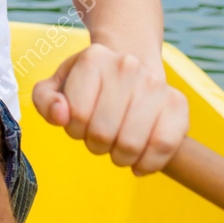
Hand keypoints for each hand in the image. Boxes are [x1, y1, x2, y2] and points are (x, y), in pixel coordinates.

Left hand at [32, 43, 188, 174]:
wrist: (129, 69)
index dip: (74, 129)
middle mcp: (127, 65)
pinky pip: (163, 146)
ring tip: (117, 146)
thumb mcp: (58, 86)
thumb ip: (45, 100)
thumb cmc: (89, 84)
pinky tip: (138, 162)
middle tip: (99, 137)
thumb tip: (60, 114)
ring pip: (132, 143)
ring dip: (119, 157)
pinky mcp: (178, 104)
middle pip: (103, 133)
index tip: (79, 123)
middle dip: (96, 144)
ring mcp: (155, 84)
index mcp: (94, 58)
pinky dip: (147, 164)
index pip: (76, 115)